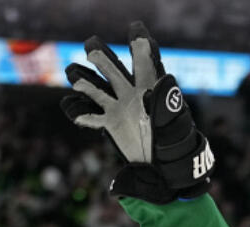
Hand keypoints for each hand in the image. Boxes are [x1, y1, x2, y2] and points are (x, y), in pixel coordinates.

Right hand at [60, 22, 213, 203]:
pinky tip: (76, 112)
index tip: (136, 33)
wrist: (166, 169)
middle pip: (113, 70)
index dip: (141, 47)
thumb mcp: (173, 122)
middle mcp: (133, 93)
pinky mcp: (111, 124)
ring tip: (75, 76)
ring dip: (84, 82)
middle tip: (92, 47)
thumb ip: (167, 100)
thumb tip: (166, 77)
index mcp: (152, 89)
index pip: (146, 62)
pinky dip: (82, 114)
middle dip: (102, 58)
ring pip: (97, 89)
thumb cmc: (174, 144)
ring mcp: (120, 107)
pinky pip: (92, 116)